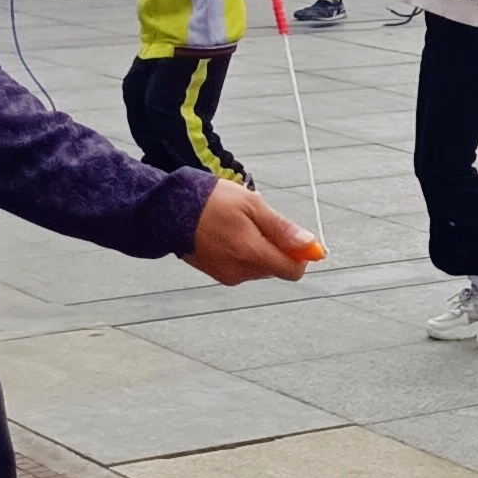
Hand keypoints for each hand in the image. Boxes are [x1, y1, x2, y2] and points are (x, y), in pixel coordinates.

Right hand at [184, 181, 317, 283]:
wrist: (167, 209)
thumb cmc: (210, 202)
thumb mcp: (252, 205)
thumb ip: (282, 229)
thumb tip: (310, 244)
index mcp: (252, 254)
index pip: (293, 270)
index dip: (300, 254)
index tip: (296, 237)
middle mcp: (241, 271)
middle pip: (277, 267)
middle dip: (276, 246)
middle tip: (258, 221)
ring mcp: (227, 275)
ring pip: (261, 267)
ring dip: (259, 248)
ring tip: (239, 225)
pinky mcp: (218, 274)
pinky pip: (243, 267)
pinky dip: (244, 252)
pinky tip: (228, 233)